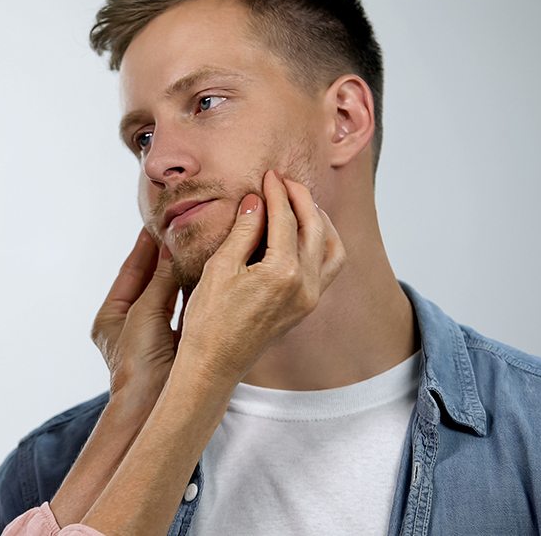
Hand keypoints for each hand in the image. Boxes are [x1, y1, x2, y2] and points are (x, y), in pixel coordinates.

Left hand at [91, 228, 180, 405]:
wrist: (153, 405)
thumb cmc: (138, 363)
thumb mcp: (145, 313)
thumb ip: (158, 281)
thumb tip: (170, 250)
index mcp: (111, 316)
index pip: (129, 272)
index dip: (142, 247)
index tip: (155, 223)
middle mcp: (132, 325)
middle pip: (150, 282)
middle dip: (164, 258)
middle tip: (180, 230)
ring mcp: (154, 336)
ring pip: (169, 296)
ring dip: (181, 274)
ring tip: (196, 247)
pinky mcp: (176, 344)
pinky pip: (185, 312)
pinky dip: (194, 294)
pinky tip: (207, 275)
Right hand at [179, 170, 345, 385]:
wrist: (214, 365)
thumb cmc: (208, 319)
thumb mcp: (219, 268)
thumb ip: (243, 231)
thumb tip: (256, 201)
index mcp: (282, 273)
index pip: (285, 219)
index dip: (276, 192)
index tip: (268, 175)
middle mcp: (305, 285)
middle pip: (314, 227)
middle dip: (301, 199)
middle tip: (284, 182)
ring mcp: (310, 298)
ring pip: (332, 248)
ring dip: (320, 221)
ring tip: (300, 204)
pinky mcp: (307, 307)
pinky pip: (329, 268)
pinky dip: (324, 244)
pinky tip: (306, 235)